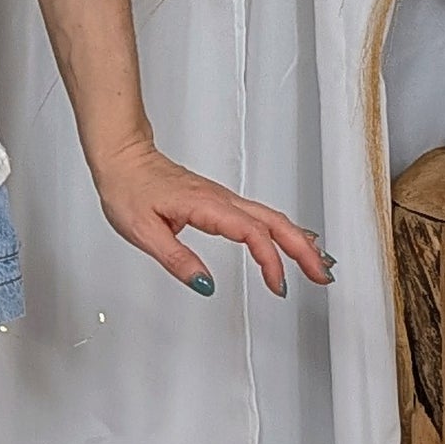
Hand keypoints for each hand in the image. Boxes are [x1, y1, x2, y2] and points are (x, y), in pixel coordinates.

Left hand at [92, 141, 333, 297]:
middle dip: (303, 250)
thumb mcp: (143, 232)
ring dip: (297, 240)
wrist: (122, 158)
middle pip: (275, 223)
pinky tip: (289, 239)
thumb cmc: (128, 188)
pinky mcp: (218, 200)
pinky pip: (259, 215)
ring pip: (271, 217)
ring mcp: (222, 198)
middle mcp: (220, 199)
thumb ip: (177, 259)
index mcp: (206, 206)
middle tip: (322, 275)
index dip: (271, 260)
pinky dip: (281, 230)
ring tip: (317, 263)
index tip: (278, 286)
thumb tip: (205, 284)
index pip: (252, 233)